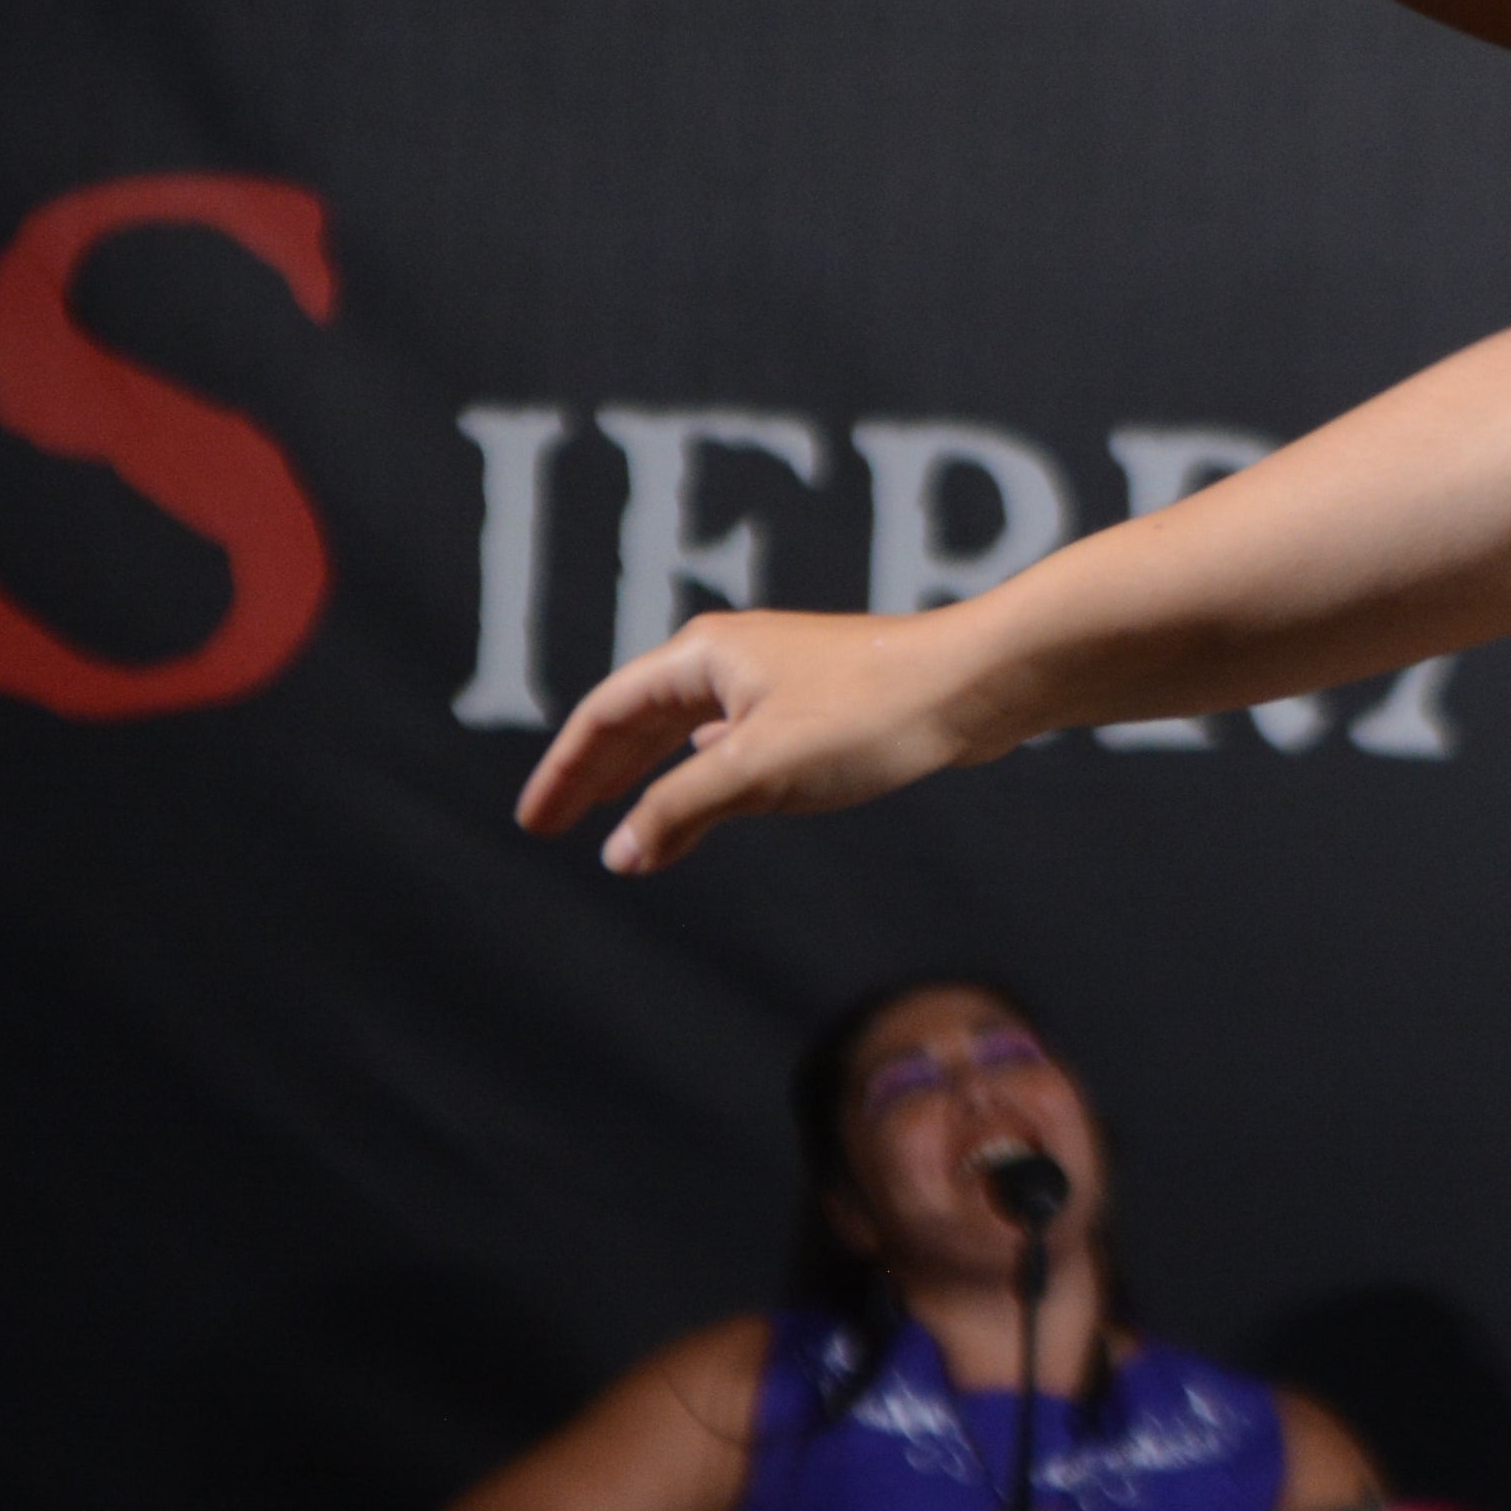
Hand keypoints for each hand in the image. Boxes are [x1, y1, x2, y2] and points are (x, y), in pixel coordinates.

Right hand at [519, 609, 1006, 873]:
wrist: (976, 683)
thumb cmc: (870, 713)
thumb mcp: (758, 770)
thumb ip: (680, 811)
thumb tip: (619, 854)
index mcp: (702, 656)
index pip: (605, 714)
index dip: (564, 770)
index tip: (534, 822)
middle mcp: (732, 657)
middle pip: (639, 719)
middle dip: (597, 774)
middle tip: (556, 827)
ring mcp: (777, 678)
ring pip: (690, 730)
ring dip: (651, 777)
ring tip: (617, 821)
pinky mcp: (819, 703)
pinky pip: (738, 742)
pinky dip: (706, 774)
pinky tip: (704, 788)